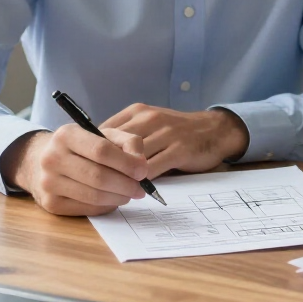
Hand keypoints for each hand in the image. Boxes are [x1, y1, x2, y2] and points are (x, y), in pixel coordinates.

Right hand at [1, 124, 149, 215]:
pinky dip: (106, 206)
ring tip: (130, 194)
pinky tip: (113, 199)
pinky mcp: (50, 203)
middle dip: (126, 185)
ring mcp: (48, 183)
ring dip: (119, 197)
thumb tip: (141, 164)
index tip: (143, 171)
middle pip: (98, 176)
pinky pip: (86, 209)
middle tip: (141, 189)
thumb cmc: (81, 147)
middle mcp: (52, 158)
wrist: (41, 162)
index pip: (101, 150)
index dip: (126, 163)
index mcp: (66, 135)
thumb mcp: (103, 135)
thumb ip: (128, 142)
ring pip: (94, 196)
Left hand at [101, 104, 248, 179]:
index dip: (93, 152)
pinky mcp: (180, 150)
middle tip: (96, 184)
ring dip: (122, 177)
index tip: (87, 168)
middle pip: (116, 145)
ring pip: (133, 158)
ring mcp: (166, 133)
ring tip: (115, 190)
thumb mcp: (149, 123)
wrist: (215, 129)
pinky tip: (138, 189)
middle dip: (104, 166)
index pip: (104, 130)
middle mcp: (150, 118)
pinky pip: (153, 168)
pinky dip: (142, 181)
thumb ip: (126, 134)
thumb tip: (95, 155)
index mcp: (137, 111)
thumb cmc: (176, 131)